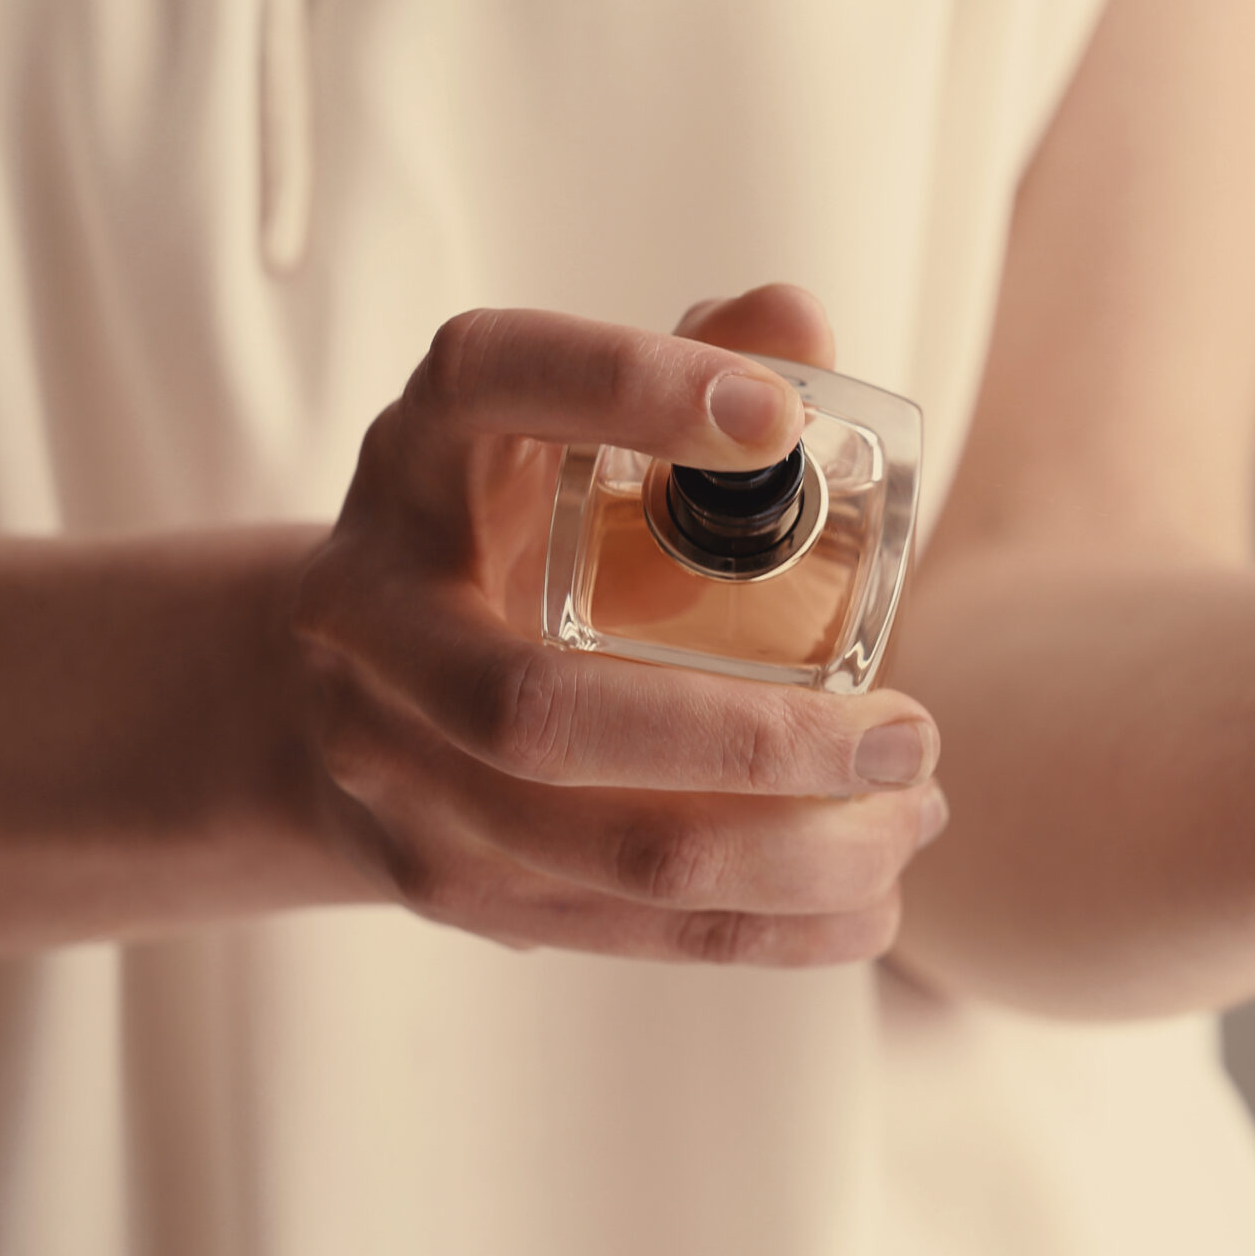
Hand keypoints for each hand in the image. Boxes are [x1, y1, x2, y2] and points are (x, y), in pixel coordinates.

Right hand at [291, 285, 947, 963]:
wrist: (337, 692)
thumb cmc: (511, 527)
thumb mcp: (568, 429)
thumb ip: (690, 361)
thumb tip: (796, 323)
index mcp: (417, 457)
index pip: (497, 385)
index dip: (627, 389)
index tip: (778, 418)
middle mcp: (370, 613)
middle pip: (540, 711)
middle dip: (756, 739)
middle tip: (915, 730)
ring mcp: (391, 769)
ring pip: (598, 849)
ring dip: (790, 851)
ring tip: (916, 813)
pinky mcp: (445, 884)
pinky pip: (621, 932)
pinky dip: (766, 929)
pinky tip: (872, 905)